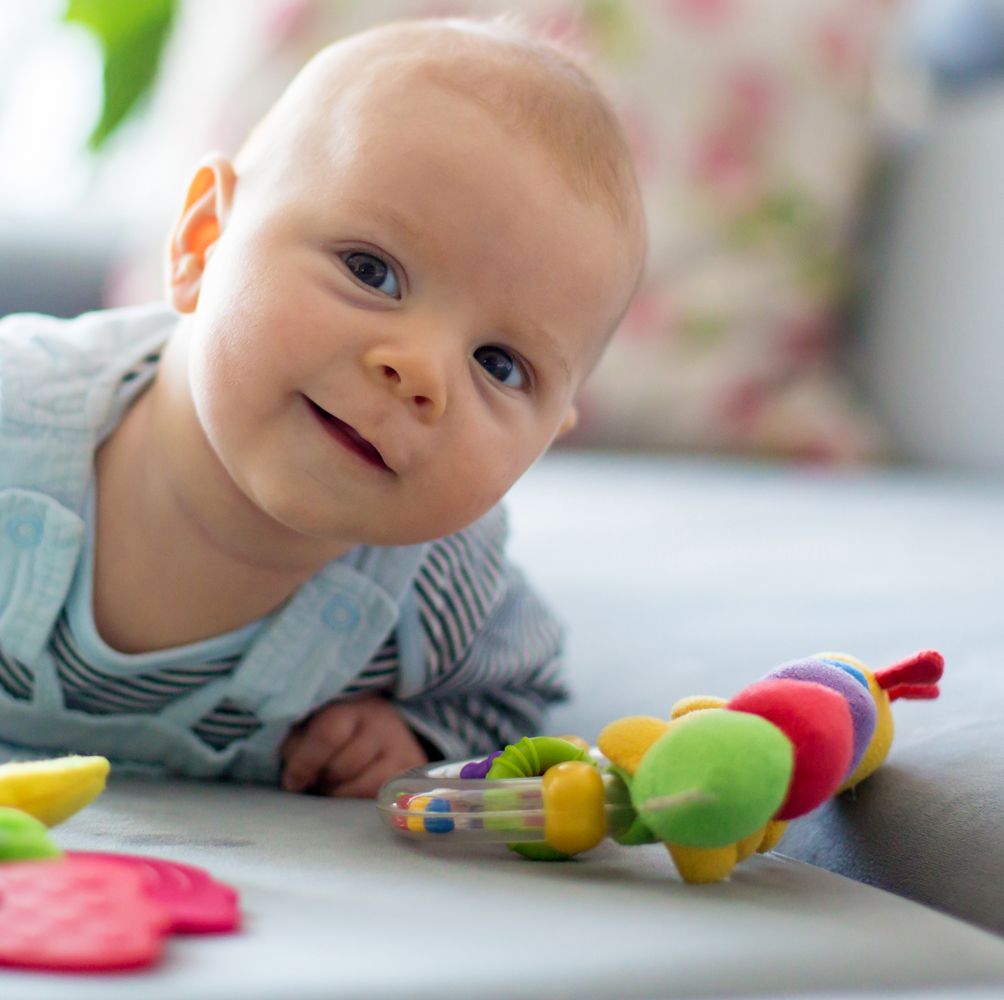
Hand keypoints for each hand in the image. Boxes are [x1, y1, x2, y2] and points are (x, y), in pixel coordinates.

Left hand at [280, 696, 428, 798]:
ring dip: (340, 793)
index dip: (304, 762)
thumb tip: (293, 779)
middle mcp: (382, 723)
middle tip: (318, 779)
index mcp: (353, 706)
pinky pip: (378, 799)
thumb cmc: (342, 728)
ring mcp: (402, 748)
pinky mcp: (412, 773)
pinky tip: (355, 789)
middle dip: (323, 780)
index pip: (328, 736)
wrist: (387, 727)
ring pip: (360, 787)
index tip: (292, 781)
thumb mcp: (317, 724)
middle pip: (342, 767)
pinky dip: (360, 799)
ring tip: (336, 784)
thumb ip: (299, 744)